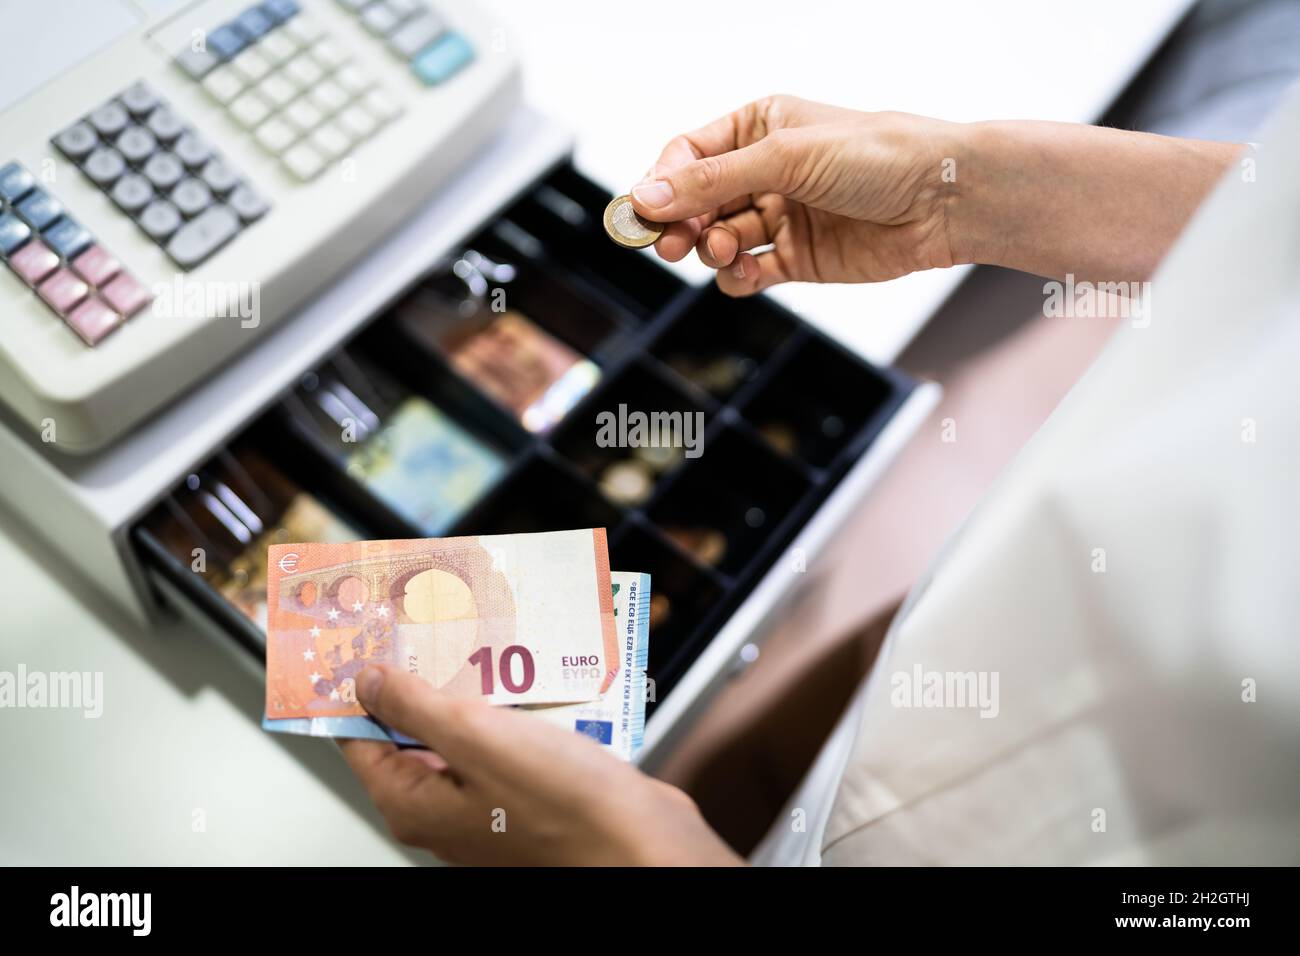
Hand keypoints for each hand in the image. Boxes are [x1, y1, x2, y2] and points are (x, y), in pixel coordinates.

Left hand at [340, 665, 742, 865]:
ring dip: (477, 683)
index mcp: (416, 804)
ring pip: (468, 727)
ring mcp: (491, 799)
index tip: (366, 639)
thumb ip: (416, 706)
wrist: (644, 844)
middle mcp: (448, 806)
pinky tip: (532, 672)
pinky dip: (515, 702)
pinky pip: (510, 735)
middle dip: (423, 675)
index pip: (360, 738)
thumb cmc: (566, 808)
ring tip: (489, 637)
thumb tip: (367, 681)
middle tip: (432, 623)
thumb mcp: (476, 740)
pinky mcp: (532, 789)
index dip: (360, 686)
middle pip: (415, 729)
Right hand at [632, 95, 1242, 291]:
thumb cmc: (876, 155)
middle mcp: (764, 171)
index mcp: (759, 127)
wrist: (943, 199)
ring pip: (718, 240)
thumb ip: (712, 181)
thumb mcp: (784, 158)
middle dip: (680, 223)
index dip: (662, 183)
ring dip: (712, 249)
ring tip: (728, 251)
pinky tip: (744, 274)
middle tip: (671, 244)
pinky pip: (748, 273)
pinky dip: (737, 278)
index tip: (644, 212)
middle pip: (696, 202)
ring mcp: (780, 216)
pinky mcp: (798, 259)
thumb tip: (648, 195)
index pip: (688, 155)